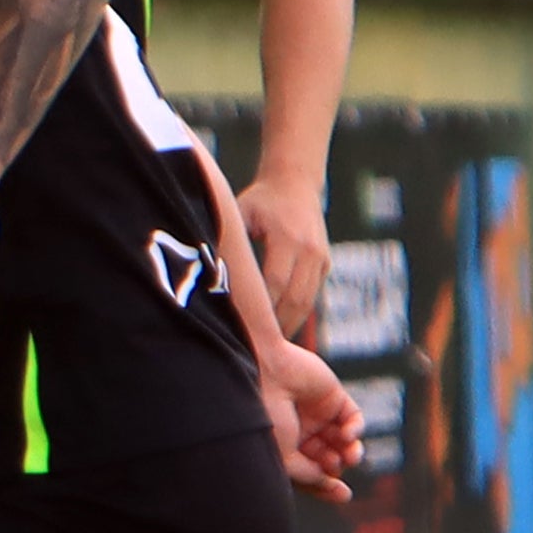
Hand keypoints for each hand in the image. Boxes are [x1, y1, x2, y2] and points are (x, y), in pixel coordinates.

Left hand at [237, 176, 331, 338]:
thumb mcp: (241, 214)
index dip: (262, 309)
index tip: (244, 329)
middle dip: (276, 326)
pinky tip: (277, 330)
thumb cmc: (260, 201)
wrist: (296, 183)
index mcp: (287, 237)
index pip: (275, 282)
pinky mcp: (325, 264)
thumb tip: (206, 274)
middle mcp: (309, 250)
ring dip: (287, 326)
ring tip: (266, 347)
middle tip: (255, 348)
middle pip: (294, 299)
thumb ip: (231, 243)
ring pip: (306, 303)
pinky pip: (311, 297)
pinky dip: (295, 315)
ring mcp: (321, 258)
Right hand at [259, 339, 364, 502]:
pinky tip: (347, 434)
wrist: (265, 373)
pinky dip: (356, 429)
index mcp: (281, 448)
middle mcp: (299, 432)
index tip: (342, 495)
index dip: (325, 486)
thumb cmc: (264, 414)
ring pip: (344, 441)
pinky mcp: (333, 396)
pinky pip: (353, 418)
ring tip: (351, 456)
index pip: (308, 472)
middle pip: (328, 459)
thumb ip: (308, 474)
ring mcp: (316, 414)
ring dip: (352, 452)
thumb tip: (330, 482)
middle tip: (336, 467)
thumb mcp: (283, 456)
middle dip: (337, 467)